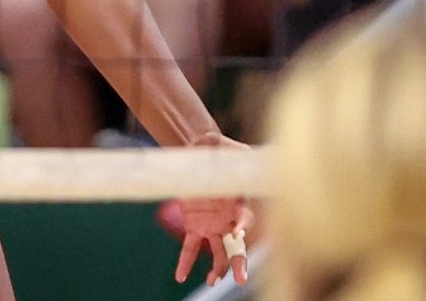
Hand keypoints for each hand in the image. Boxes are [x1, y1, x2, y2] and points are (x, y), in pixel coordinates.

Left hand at [170, 138, 254, 284]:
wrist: (199, 155)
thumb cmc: (216, 148)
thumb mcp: (222, 145)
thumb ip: (226, 149)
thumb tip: (227, 146)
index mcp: (238, 198)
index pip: (246, 215)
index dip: (243, 224)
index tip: (238, 233)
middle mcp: (229, 216)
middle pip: (238, 243)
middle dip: (240, 261)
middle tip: (242, 279)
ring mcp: (213, 224)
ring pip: (219, 251)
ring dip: (218, 269)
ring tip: (212, 281)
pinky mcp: (195, 226)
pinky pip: (192, 248)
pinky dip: (186, 263)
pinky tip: (180, 277)